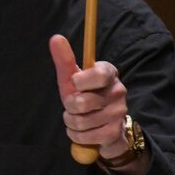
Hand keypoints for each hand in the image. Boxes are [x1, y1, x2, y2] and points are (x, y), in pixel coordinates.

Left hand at [49, 34, 129, 159]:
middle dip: (69, 106)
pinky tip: (83, 131)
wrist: (100, 125)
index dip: (82, 81)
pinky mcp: (116, 132)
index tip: (74, 83)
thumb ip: (65, 59)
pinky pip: (86, 136)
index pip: (99, 74)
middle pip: (82, 102)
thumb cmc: (83, 95)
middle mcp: (118, 90)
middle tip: (73, 105)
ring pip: (82, 121)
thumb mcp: (71, 78)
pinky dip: (77, 135)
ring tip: (77, 118)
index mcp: (108, 72)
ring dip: (71, 122)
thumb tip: (56, 38)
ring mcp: (119, 112)